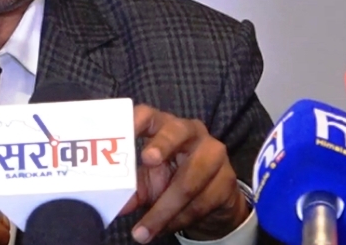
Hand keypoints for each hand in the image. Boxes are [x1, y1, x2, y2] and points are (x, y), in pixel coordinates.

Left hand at [119, 104, 248, 243]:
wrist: (211, 199)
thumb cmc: (171, 178)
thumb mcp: (149, 181)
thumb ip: (132, 189)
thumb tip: (118, 205)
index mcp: (164, 126)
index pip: (148, 115)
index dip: (136, 121)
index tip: (123, 133)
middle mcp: (190, 132)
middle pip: (175, 132)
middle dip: (161, 146)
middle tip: (147, 161)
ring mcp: (213, 153)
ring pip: (188, 180)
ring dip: (163, 210)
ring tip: (144, 231)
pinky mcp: (227, 178)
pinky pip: (201, 202)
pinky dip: (180, 219)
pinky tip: (166, 227)